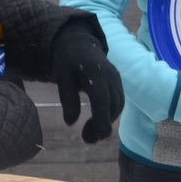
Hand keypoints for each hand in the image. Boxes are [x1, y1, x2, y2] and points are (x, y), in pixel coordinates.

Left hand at [51, 20, 124, 143]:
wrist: (79, 43)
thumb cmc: (67, 61)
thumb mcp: (62, 77)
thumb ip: (67, 99)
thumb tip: (70, 123)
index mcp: (95, 72)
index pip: (102, 99)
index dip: (102, 119)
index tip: (98, 136)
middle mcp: (110, 76)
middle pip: (113, 105)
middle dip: (103, 125)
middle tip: (87, 139)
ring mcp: (116, 79)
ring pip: (118, 106)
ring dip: (107, 122)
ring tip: (90, 133)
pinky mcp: (118, 83)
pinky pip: (118, 102)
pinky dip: (109, 114)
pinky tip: (97, 121)